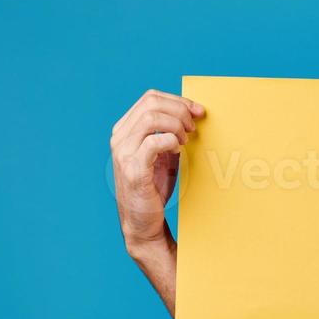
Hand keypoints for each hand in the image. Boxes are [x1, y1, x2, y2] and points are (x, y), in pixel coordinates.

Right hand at [109, 88, 204, 255]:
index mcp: (124, 129)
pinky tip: (177, 151)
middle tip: (193, 127)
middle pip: (151, 103)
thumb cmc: (154, 186)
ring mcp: (123, 153)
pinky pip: (154, 142)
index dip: (178, 100)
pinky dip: (171, 141)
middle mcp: (119, 138)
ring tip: (185, 140)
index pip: (150, 98)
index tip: (198, 111)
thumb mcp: (162, 153)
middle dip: (180, 110)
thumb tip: (194, 112)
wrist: (143, 221)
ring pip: (151, 118)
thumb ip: (170, 132)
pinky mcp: (133, 169)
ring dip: (176, 125)